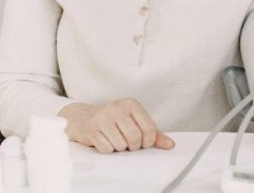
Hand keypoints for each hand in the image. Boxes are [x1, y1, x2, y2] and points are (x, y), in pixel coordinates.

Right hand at [58, 98, 174, 153]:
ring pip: (121, 144)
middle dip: (133, 146)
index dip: (149, 141)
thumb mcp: (134, 122)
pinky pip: (106, 149)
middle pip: (135, 137)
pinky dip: (108, 149)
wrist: (83, 118)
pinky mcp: (91, 129)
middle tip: (129, 144)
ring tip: (115, 140)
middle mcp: (117, 107)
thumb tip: (170, 144)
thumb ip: (154, 133)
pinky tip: (104, 141)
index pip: (149, 127)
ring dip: (119, 148)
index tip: (144, 143)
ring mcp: (103, 117)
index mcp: (131, 104)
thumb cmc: (113, 121)